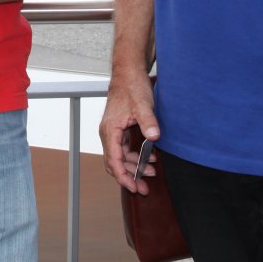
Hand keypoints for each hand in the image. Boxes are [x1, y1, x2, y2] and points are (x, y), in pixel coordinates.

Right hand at [101, 72, 158, 193]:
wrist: (129, 73)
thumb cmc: (132, 86)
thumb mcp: (143, 104)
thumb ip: (148, 121)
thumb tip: (154, 137)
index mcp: (110, 130)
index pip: (113, 160)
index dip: (123, 177)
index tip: (135, 187)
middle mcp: (108, 133)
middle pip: (114, 163)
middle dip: (128, 177)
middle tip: (143, 188)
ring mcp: (113, 131)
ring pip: (119, 157)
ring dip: (133, 167)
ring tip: (150, 173)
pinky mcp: (119, 129)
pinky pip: (124, 149)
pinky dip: (135, 157)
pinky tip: (149, 158)